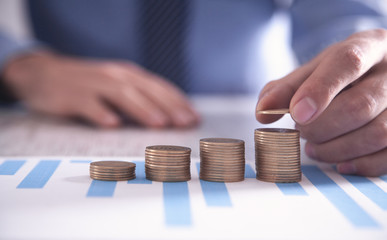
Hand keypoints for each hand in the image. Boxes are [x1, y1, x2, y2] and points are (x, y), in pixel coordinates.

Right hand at [2, 50, 199, 127]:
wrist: (43, 74)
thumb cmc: (88, 85)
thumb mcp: (116, 86)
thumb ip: (138, 98)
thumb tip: (168, 119)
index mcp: (128, 75)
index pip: (159, 87)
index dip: (178, 102)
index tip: (194, 118)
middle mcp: (115, 76)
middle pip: (146, 90)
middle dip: (168, 107)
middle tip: (185, 123)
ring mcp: (94, 84)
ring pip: (122, 95)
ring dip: (142, 109)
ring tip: (159, 124)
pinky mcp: (72, 95)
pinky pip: (88, 104)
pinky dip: (101, 113)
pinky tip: (112, 124)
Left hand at [256, 29, 386, 176]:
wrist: (375, 72)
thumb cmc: (340, 73)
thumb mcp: (314, 70)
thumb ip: (286, 88)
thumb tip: (263, 111)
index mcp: (369, 46)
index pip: (347, 62)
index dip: (320, 90)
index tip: (296, 114)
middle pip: (360, 105)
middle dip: (322, 127)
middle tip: (302, 131)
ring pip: (378, 134)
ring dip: (337, 149)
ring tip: (314, 148)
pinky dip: (360, 165)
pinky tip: (339, 163)